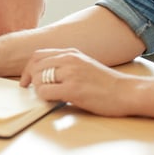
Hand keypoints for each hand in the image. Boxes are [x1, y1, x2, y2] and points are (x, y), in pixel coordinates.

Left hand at [19, 48, 142, 116]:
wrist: (127, 92)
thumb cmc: (107, 84)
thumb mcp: (85, 65)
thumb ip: (67, 65)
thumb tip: (45, 74)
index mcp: (71, 53)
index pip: (38, 55)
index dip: (28, 68)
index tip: (26, 81)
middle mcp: (69, 59)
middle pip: (34, 66)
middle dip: (28, 79)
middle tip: (29, 91)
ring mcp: (71, 74)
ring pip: (37, 78)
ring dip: (38, 89)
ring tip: (47, 96)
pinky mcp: (73, 89)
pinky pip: (45, 92)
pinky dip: (44, 98)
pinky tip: (54, 101)